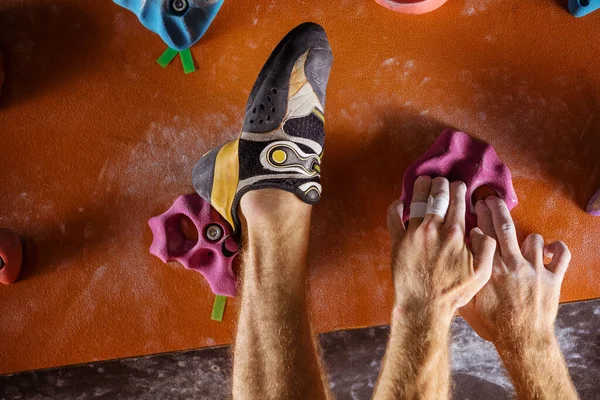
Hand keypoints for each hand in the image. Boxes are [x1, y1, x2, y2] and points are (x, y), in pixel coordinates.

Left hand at [387, 176, 496, 321]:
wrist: (425, 306)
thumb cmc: (454, 291)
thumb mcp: (481, 272)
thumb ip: (487, 248)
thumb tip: (482, 230)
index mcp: (455, 233)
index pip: (458, 201)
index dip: (458, 189)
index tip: (458, 186)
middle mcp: (434, 228)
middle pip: (438, 196)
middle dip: (441, 184)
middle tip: (441, 180)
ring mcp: (414, 234)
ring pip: (417, 202)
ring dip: (421, 188)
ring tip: (423, 181)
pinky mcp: (398, 242)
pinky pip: (393, 219)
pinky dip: (395, 208)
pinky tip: (399, 203)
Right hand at [459, 197, 570, 345]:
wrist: (521, 340)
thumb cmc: (493, 324)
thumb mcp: (468, 303)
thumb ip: (464, 279)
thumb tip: (454, 264)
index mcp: (489, 267)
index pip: (482, 232)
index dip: (477, 217)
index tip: (474, 209)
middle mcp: (511, 262)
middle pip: (504, 225)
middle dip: (496, 207)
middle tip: (490, 199)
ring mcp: (534, 268)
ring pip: (533, 238)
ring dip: (527, 238)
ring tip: (523, 243)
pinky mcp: (552, 277)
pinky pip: (561, 254)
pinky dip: (557, 249)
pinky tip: (550, 250)